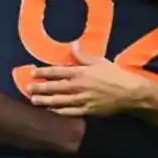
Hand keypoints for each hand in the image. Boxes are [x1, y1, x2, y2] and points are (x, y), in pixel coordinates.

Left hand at [27, 40, 150, 117]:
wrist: (130, 93)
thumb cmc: (116, 75)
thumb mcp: (100, 61)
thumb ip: (83, 55)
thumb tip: (72, 44)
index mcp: (81, 72)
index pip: (58, 72)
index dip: (44, 72)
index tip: (33, 73)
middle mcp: (79, 86)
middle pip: (55, 87)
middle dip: (40, 88)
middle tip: (27, 88)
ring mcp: (82, 100)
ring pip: (59, 101)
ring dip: (45, 101)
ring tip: (34, 101)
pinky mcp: (87, 111)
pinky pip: (70, 112)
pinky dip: (59, 112)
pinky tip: (50, 112)